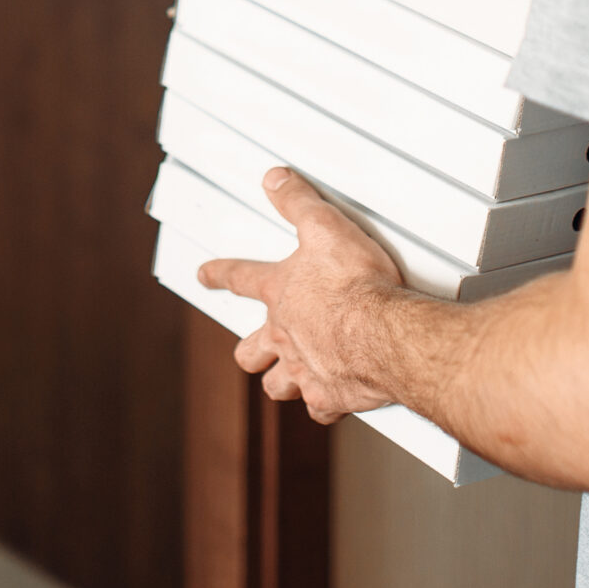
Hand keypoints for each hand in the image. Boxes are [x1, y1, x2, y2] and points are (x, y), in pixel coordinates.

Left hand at [198, 168, 408, 421]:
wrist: (384, 331)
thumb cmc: (356, 283)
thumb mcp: (324, 226)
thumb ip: (298, 202)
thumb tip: (275, 180)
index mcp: (281, 293)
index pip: (240, 278)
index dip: (220, 274)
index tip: (204, 274)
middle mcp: (285, 335)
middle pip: (250, 349)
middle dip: (249, 349)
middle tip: (252, 348)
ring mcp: (305, 369)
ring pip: (277, 385)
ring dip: (280, 380)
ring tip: (288, 378)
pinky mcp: (331, 394)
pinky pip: (320, 407)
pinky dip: (324, 403)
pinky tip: (332, 397)